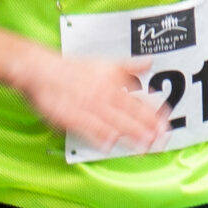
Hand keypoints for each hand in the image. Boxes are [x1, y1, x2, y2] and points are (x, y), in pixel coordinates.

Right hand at [12, 51, 166, 150]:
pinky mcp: (70, 117)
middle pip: (128, 114)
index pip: (136, 101)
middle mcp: (102, 95)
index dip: (152, 113)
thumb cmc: (72, 69)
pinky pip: (87, 128)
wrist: (41, 71)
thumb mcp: (104, 63)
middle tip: (161, 139)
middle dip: (146, 128)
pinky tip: (109, 144)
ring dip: (129, 134)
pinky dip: (98, 136)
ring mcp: (86, 107)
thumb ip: (129, 66)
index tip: (166, 123)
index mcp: (111, 83)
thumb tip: (149, 62)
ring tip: (145, 145)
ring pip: (112, 122)